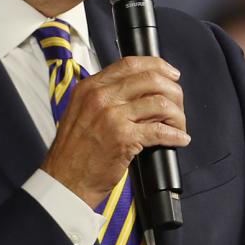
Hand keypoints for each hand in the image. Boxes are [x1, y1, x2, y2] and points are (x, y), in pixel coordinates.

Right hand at [42, 56, 190, 206]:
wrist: (65, 180)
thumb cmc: (75, 151)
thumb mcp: (82, 111)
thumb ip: (106, 96)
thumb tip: (141, 90)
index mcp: (90, 87)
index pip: (130, 63)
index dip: (157, 65)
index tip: (171, 74)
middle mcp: (101, 97)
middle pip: (150, 80)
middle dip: (173, 91)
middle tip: (178, 104)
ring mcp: (112, 116)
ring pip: (160, 104)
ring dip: (177, 116)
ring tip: (178, 127)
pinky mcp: (123, 138)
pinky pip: (160, 131)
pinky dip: (175, 135)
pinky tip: (179, 139)